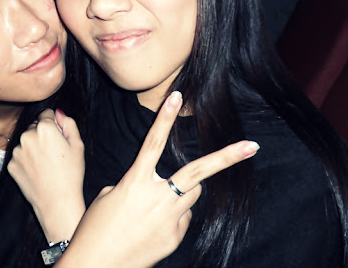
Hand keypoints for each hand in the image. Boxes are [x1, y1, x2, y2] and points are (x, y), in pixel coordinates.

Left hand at [8, 109, 85, 241]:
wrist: (57, 202)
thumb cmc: (71, 174)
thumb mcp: (78, 145)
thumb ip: (68, 123)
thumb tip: (58, 112)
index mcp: (45, 128)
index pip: (46, 114)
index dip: (54, 125)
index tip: (59, 137)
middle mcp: (27, 135)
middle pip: (34, 127)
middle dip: (42, 135)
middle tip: (54, 153)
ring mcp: (17, 151)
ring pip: (26, 142)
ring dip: (33, 147)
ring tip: (46, 164)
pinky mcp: (11, 164)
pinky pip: (19, 156)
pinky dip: (26, 160)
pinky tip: (37, 171)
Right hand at [56, 92, 258, 267]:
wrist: (96, 265)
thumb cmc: (95, 228)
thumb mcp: (108, 196)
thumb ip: (137, 185)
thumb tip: (159, 188)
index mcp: (135, 182)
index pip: (153, 142)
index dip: (165, 118)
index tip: (176, 96)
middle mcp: (157, 198)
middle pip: (198, 172)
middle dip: (227, 157)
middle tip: (252, 146)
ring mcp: (169, 220)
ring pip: (191, 194)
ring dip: (183, 191)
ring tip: (156, 205)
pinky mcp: (175, 238)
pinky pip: (182, 219)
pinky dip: (173, 217)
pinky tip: (151, 228)